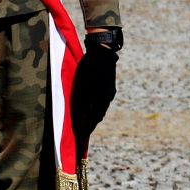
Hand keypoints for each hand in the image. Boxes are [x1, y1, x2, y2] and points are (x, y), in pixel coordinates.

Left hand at [71, 42, 117, 159]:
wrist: (101, 52)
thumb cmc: (88, 68)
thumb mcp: (82, 86)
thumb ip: (82, 103)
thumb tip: (80, 119)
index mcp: (102, 99)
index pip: (93, 119)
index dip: (86, 128)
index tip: (80, 137)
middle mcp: (107, 98)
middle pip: (98, 116)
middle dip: (89, 125)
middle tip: (81, 133)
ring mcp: (109, 92)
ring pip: (100, 109)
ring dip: (92, 117)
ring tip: (84, 123)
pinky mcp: (109, 87)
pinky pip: (101, 102)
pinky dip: (95, 108)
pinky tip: (90, 108)